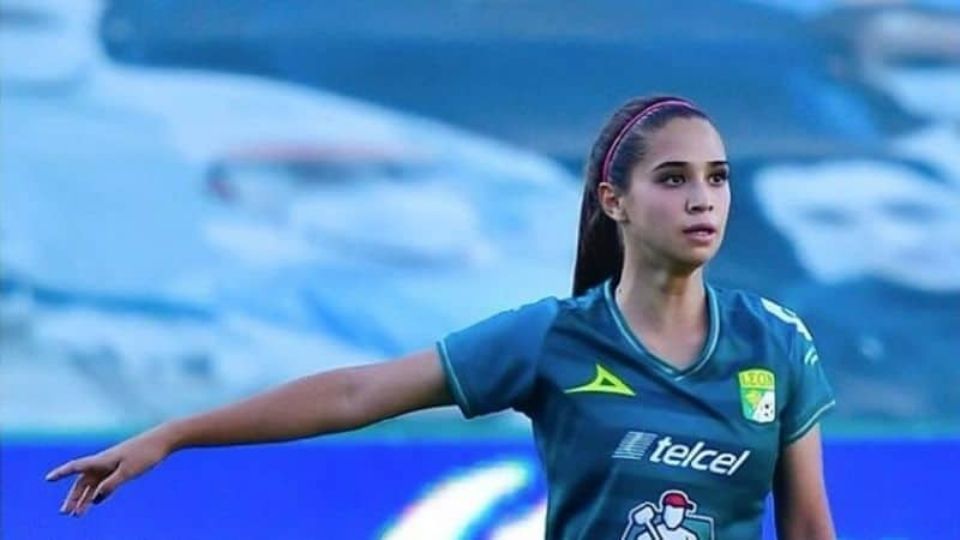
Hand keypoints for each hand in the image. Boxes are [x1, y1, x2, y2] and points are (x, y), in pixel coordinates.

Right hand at [45, 430, 172, 515]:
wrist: (163, 440)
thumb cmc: (146, 454)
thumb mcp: (128, 472)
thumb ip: (111, 485)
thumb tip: (95, 498)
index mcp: (102, 460)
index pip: (77, 467)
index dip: (61, 473)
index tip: (48, 479)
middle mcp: (104, 462)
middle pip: (83, 481)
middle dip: (73, 497)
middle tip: (65, 513)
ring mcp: (113, 464)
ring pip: (93, 483)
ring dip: (85, 498)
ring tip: (78, 515)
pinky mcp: (122, 467)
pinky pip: (105, 482)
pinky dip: (99, 493)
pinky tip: (97, 502)